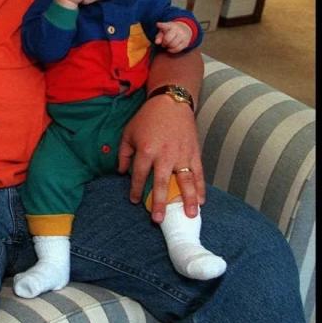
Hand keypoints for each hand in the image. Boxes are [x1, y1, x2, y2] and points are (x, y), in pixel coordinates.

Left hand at [118, 94, 204, 222]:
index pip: (140, 175)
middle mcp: (165, 154)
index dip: (136, 189)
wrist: (171, 103)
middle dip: (160, 202)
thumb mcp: (128, 133)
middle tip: (159, 219)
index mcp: (146, 149)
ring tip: (189, 216)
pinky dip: (200, 188)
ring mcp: (182, 154)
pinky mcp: (194, 153)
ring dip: (187, 199)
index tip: (135, 202)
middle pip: (162, 182)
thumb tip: (121, 173)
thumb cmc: (147, 118)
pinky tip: (201, 201)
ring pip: (185, 180)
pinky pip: (198, 173)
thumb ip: (123, 154)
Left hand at [155, 21, 192, 52]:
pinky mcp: (185, 42)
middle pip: (167, 39)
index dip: (161, 25)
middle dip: (164, 42)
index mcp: (170, 26)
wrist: (184, 29)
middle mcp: (178, 30)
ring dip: (168, 46)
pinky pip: (177, 49)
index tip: (158, 24)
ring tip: (167, 45)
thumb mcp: (163, 31)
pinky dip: (172, 50)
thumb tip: (157, 42)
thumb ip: (158, 36)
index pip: (165, 26)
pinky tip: (170, 48)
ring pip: (173, 45)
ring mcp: (183, 36)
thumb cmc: (170, 31)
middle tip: (164, 43)